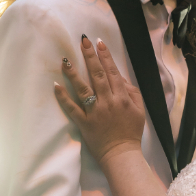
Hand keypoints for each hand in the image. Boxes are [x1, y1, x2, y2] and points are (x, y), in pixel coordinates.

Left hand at [54, 36, 145, 163]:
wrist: (121, 155)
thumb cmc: (131, 132)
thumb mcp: (139, 110)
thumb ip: (131, 92)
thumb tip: (119, 77)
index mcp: (122, 98)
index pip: (113, 72)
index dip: (106, 56)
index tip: (99, 42)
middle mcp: (108, 102)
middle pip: (98, 75)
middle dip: (90, 56)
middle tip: (83, 41)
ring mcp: (94, 112)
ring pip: (83, 88)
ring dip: (73, 73)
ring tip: (65, 59)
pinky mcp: (84, 123)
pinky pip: (71, 108)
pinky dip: (63, 97)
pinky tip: (56, 85)